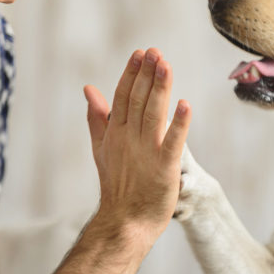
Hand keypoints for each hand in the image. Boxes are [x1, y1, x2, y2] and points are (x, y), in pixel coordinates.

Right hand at [83, 48, 191, 236]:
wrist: (124, 221)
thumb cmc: (117, 185)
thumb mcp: (102, 148)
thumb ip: (97, 117)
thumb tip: (88, 89)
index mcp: (116, 133)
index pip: (122, 97)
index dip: (132, 74)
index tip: (141, 53)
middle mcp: (129, 139)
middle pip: (138, 100)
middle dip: (147, 74)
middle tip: (155, 52)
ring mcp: (147, 152)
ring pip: (153, 114)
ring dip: (160, 89)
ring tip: (166, 65)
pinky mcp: (165, 168)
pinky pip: (173, 142)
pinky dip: (178, 123)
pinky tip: (185, 104)